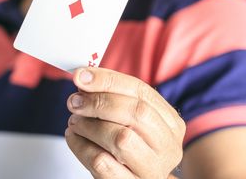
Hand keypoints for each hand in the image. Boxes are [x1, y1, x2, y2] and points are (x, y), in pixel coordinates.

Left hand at [65, 67, 184, 178]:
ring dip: (89, 125)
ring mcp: (152, 169)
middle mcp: (168, 146)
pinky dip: (81, 146)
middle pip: (136, 112)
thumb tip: (85, 77)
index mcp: (171, 123)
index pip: (141, 91)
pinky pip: (102, 162)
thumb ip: (114, 98)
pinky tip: (73, 137)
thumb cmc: (131, 148)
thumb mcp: (130, 121)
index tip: (81, 76)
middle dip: (99, 102)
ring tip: (75, 121)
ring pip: (120, 138)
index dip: (108, 80)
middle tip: (74, 101)